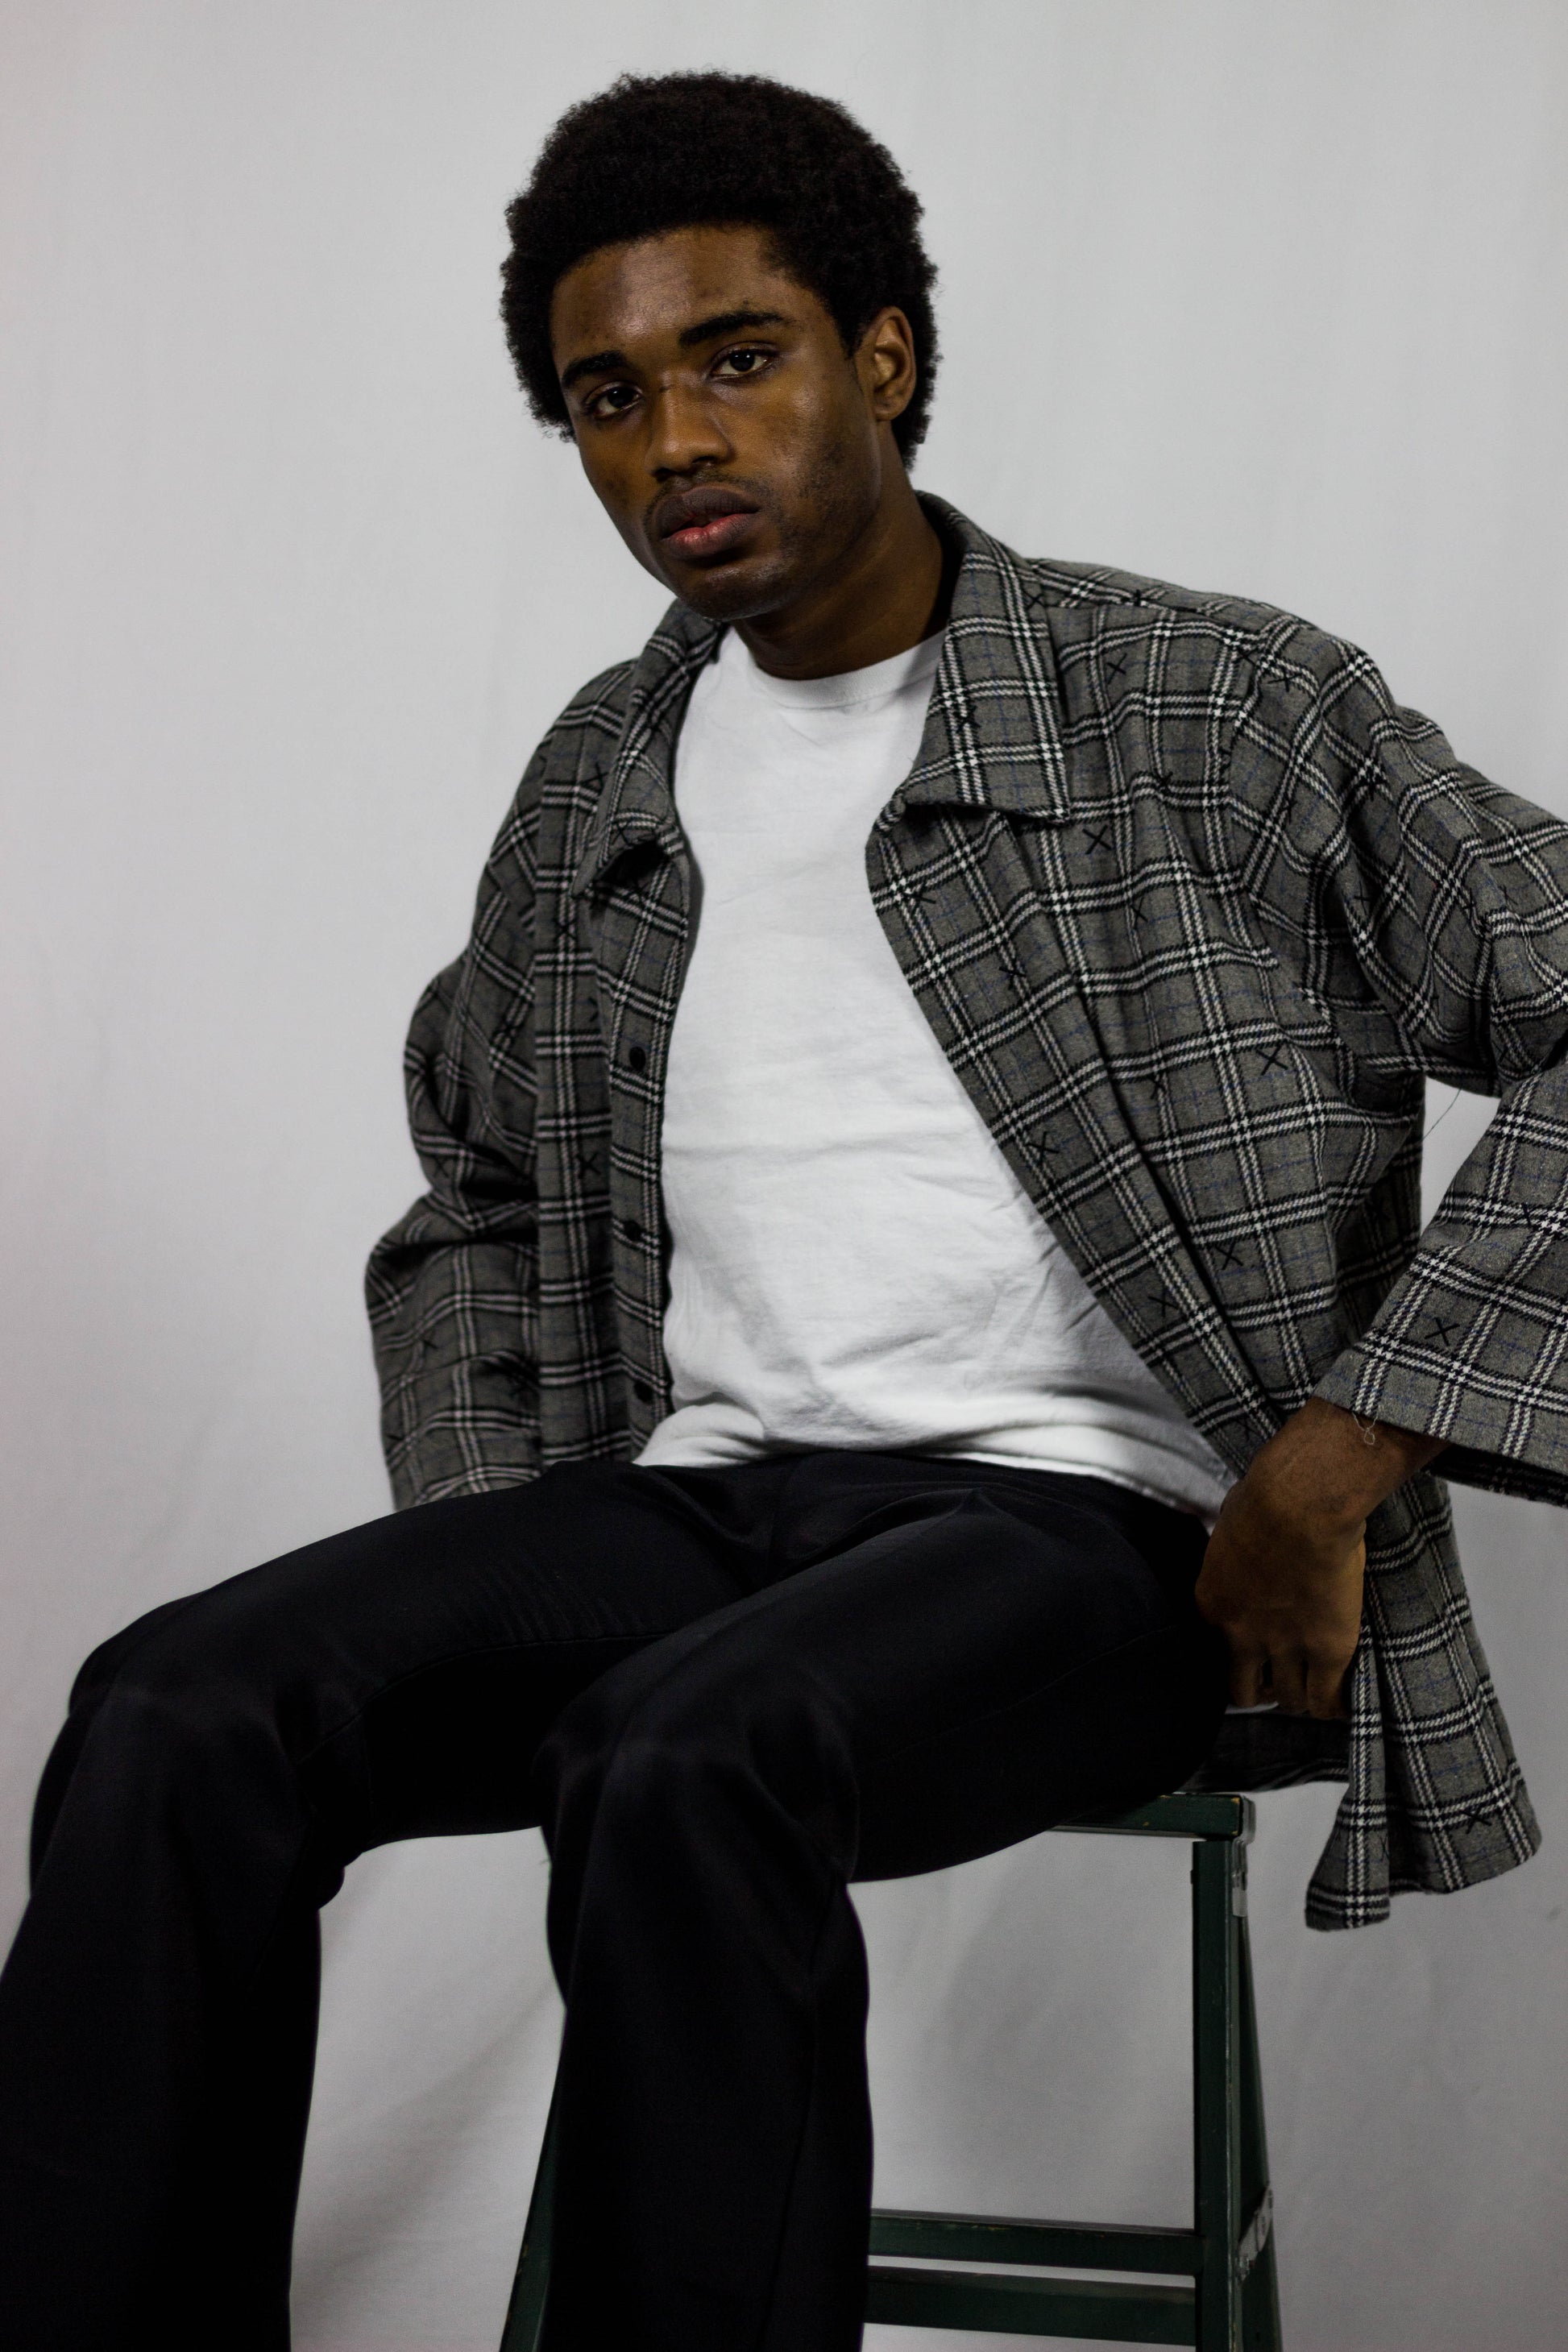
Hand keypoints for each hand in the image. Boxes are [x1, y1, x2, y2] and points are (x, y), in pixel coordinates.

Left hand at [1195, 1398, 1444, 1719]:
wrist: (1301, 1503)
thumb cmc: (1266, 1496)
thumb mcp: (1232, 1526)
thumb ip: (1235, 1549)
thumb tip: (1243, 1536)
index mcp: (1212, 1604)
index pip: (1212, 1653)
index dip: (1234, 1656)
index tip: (1250, 1653)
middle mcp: (1240, 1635)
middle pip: (1242, 1691)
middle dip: (1261, 1689)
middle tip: (1278, 1681)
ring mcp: (1284, 1647)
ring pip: (1287, 1699)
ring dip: (1299, 1695)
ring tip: (1314, 1688)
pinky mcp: (1327, 1650)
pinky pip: (1325, 1699)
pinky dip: (1332, 1705)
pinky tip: (1340, 1701)